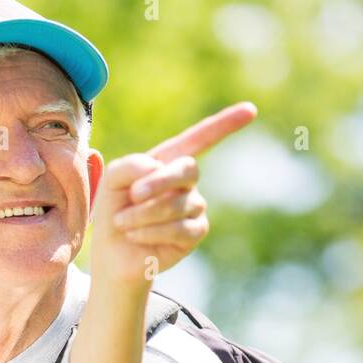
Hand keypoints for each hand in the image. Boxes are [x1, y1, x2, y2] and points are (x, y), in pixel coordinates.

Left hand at [90, 102, 256, 292]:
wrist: (113, 252)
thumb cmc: (114, 210)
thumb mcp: (111, 181)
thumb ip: (130, 165)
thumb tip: (157, 169)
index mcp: (169, 162)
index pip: (200, 139)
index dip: (224, 124)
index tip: (250, 110)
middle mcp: (186, 183)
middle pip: (188, 169)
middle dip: (159, 181)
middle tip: (134, 195)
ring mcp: (194, 207)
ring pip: (177, 203)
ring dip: (143, 213)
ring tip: (122, 222)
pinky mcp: (195, 233)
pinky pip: (179, 228)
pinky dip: (151, 231)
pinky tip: (135, 235)